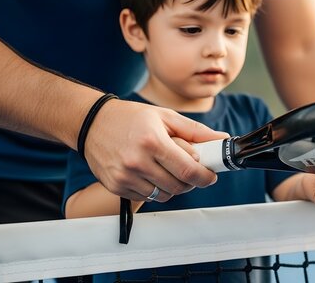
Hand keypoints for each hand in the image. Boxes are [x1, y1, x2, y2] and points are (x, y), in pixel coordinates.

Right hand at [82, 99, 227, 201]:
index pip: (188, 171)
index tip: (211, 175)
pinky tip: (151, 172)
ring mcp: (124, 176)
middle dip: (191, 181)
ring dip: (173, 186)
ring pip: (163, 195)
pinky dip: (155, 189)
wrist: (91, 123)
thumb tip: (223, 139)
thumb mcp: (166, 117)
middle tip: (190, 169)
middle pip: (178, 186)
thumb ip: (196, 132)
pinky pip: (146, 197)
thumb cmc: (131, 117)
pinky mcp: (115, 186)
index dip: (205, 177)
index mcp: (153, 142)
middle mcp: (137, 162)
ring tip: (168, 168)